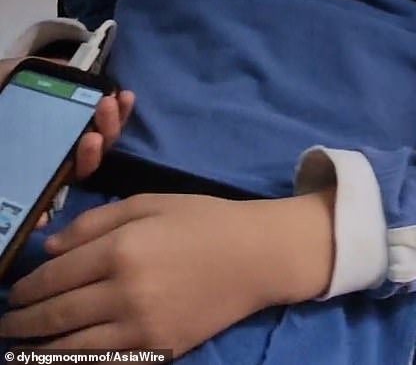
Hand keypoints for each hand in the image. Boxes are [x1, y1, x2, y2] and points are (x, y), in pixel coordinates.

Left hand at [0, 190, 335, 353]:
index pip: (56, 275)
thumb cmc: (201, 220)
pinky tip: (59, 359)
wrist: (253, 256)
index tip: (13, 292)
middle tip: (6, 324)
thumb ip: (95, 222)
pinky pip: (104, 364)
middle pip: (57, 313)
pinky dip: (74, 364)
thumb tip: (50, 248)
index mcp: (122, 249)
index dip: (28, 287)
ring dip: (38, 349)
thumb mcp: (148, 204)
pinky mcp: (157, 351)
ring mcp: (141, 327)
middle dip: (23, 321)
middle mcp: (125, 291)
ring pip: (73, 346)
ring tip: (19, 348)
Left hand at [1, 56, 133, 220]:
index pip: (88, 122)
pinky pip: (37, 209)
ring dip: (93, 154)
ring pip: (75, 174)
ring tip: (92, 136)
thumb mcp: (3, 80)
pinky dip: (47, 204)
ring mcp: (32, 180)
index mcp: (46, 127)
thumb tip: (69, 65)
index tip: (121, 94)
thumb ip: (28, 70)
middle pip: (91, 147)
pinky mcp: (18, 203)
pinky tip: (54, 191)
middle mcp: (47, 154)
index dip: (110, 112)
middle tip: (109, 105)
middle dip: (109, 127)